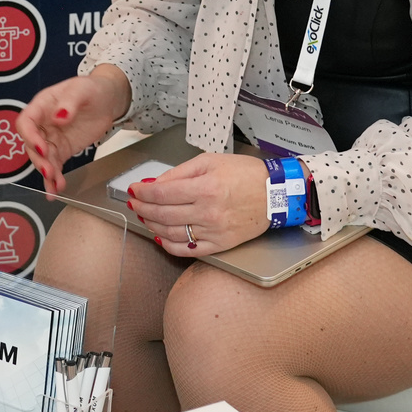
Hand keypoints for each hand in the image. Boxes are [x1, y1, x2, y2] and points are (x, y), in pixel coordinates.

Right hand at [14, 66, 131, 192]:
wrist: (107, 100)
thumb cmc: (91, 89)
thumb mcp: (82, 89)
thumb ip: (69, 102)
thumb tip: (59, 117)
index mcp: (42, 105)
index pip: (26, 122)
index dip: (30, 136)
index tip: (42, 147)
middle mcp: (42, 124)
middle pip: (31, 145)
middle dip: (39, 160)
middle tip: (50, 171)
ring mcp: (51, 139)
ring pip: (42, 159)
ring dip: (47, 172)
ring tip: (57, 184)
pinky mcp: (62, 150)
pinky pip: (54, 166)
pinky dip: (54, 179)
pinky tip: (57, 189)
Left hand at [124, 152, 270, 255]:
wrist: (276, 194)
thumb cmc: (246, 174)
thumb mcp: (210, 162)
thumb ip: (179, 173)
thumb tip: (155, 184)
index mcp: (206, 188)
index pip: (162, 193)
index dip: (142, 192)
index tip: (134, 190)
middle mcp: (208, 212)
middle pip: (163, 215)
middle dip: (142, 208)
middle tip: (135, 203)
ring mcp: (214, 231)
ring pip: (171, 233)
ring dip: (152, 226)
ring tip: (145, 217)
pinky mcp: (221, 244)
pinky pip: (188, 249)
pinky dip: (169, 245)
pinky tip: (161, 237)